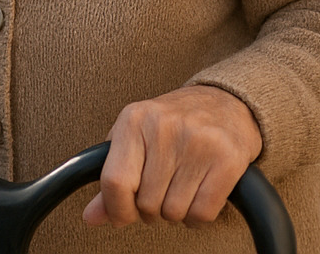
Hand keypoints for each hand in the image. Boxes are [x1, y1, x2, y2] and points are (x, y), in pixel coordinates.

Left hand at [83, 85, 261, 227]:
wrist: (225, 102)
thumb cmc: (174, 123)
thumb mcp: (135, 138)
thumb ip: (112, 177)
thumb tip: (91, 217)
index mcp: (134, 119)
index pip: (115, 181)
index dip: (117, 209)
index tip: (122, 216)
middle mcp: (165, 127)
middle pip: (146, 203)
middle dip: (150, 210)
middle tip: (160, 193)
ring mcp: (199, 142)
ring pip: (174, 212)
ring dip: (175, 213)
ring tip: (179, 190)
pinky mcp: (228, 159)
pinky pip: (202, 213)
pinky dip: (197, 217)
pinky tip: (198, 197)